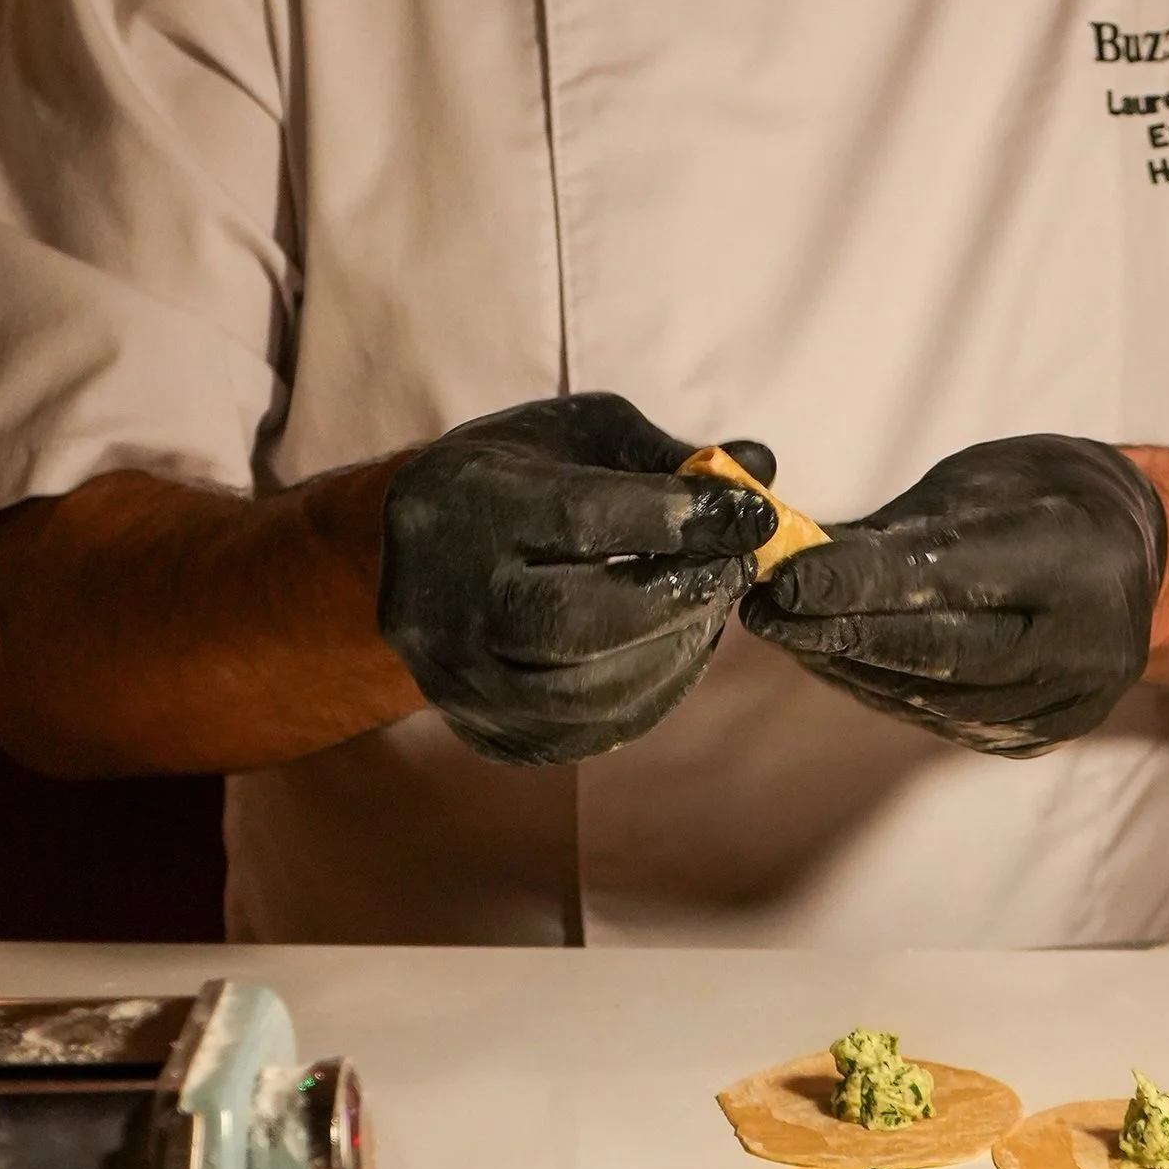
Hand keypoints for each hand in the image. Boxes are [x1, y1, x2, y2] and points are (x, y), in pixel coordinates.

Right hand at [378, 394, 777, 764]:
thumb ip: (666, 457)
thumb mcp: (581, 436)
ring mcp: (457, 673)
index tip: (753, 516)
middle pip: (576, 619)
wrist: (408, 549)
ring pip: (581, 692)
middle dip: (678, 598)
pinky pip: (579, 733)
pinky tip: (676, 656)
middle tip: (735, 573)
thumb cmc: (517, 474)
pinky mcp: (479, 725)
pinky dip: (647, 698)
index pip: (579, 518)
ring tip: (711, 615)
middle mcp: (448, 595)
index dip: (680, 520)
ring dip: (672, 656)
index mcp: (470, 501)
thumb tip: (760, 468)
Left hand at [740, 435, 1166, 753]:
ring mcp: (1072, 698)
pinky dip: (886, 691)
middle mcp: (1086, 639)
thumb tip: (792, 556)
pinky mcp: (1049, 732)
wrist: (1135, 550)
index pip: (948, 579)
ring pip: (936, 697)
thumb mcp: (979, 485)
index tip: (781, 580)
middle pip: (940, 652)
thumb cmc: (1042, 497)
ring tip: (789, 633)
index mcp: (1076, 555)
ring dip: (851, 667)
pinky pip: (949, 721)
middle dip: (841, 633)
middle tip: (766, 613)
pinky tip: (840, 662)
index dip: (857, 584)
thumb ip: (899, 532)